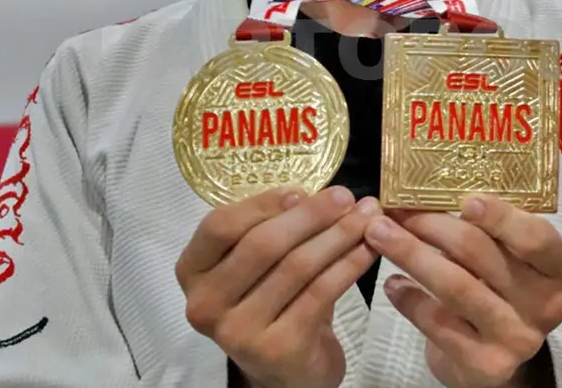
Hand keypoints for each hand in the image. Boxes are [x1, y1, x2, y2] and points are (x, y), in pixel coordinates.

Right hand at [176, 186, 381, 387]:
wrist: (285, 372)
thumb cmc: (272, 304)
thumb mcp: (259, 266)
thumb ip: (274, 230)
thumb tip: (321, 193)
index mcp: (192, 272)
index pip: (220, 226)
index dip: (262, 203)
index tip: (303, 190)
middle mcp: (205, 304)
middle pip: (262, 244)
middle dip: (311, 215)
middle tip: (347, 197)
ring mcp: (238, 331)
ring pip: (297, 267)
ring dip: (339, 236)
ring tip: (367, 217)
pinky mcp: (275, 350)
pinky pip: (321, 293)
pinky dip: (349, 265)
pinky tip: (368, 250)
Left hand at [364, 196, 561, 387]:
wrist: (497, 358)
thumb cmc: (502, 289)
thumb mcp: (510, 258)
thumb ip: (491, 229)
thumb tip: (431, 190)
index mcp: (561, 269)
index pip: (537, 238)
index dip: (502, 217)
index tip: (465, 200)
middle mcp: (547, 305)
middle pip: (483, 255)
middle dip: (432, 225)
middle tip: (396, 209)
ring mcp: (517, 338)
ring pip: (456, 286)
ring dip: (411, 254)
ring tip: (380, 234)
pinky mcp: (485, 364)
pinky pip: (439, 323)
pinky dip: (410, 299)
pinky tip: (391, 283)